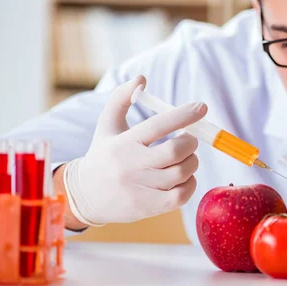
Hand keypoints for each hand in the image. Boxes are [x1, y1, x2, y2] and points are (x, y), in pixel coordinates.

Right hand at [63, 75, 206, 225]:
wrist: (84, 196)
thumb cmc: (103, 155)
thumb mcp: (107, 125)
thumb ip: (121, 99)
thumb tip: (142, 79)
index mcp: (124, 142)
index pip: (158, 125)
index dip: (183, 115)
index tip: (202, 108)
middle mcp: (131, 165)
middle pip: (175, 151)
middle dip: (191, 143)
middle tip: (189, 141)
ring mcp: (139, 188)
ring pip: (181, 173)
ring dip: (192, 163)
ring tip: (187, 159)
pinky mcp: (147, 207)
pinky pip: (181, 196)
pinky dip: (190, 185)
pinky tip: (185, 178)